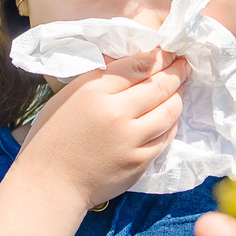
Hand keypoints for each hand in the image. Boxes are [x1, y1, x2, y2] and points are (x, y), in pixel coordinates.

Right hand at [17, 48, 188, 210]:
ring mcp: (131, 140)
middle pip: (160, 85)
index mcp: (94, 92)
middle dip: (177, 72)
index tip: (171, 51)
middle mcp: (116, 114)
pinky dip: (170, 122)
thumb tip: (135, 64)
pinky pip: (166, 136)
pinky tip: (168, 116)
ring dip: (178, 96)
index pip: (139, 66)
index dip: (161, 56)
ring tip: (179, 88)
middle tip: (184, 65)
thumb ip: (102, 79)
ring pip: (170, 110)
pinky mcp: (140, 162)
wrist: (51, 184)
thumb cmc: (54, 136)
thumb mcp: (70, 96)